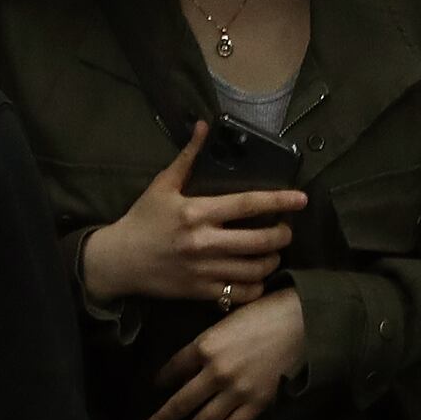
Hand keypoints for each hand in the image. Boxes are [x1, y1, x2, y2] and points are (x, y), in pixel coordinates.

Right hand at [83, 126, 309, 304]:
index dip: (279, 201)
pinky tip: (257, 277)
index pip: (248, 204)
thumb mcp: (163, 185)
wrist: (118, 261)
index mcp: (198, 212)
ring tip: (274, 252)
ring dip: (272, 260)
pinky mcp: (200, 293)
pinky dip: (255, 287)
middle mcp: (205, 243)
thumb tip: (204, 125)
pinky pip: (239, 294)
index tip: (301, 199)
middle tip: (286, 229)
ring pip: (254, 270)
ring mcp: (204, 271)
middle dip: (282, 235)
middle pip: (259, 241)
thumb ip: (188, 157)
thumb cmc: (142, 219)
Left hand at [145, 286, 307, 419]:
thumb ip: (206, 344)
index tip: (155, 387)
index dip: (161, 380)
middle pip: (180, 403)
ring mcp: (235, 391)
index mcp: (205, 345)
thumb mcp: (226, 321)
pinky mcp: (255, 404)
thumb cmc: (263, 312)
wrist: (301, 322)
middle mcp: (215, 372)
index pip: (173, 369)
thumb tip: (189, 365)